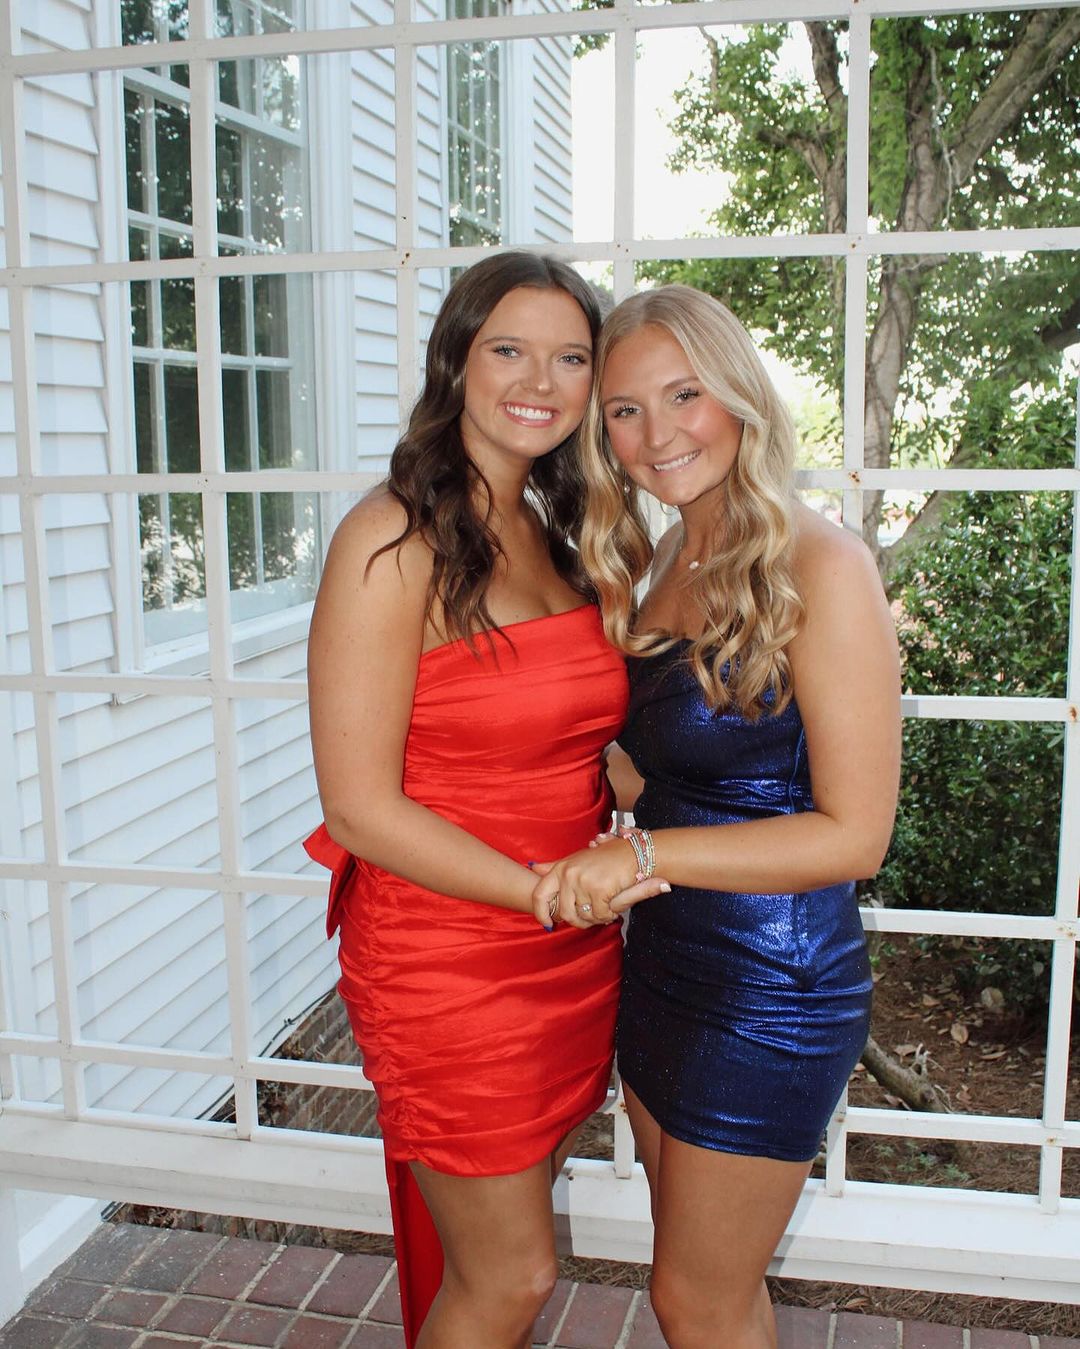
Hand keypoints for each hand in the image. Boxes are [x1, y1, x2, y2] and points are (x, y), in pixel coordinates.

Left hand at [531, 841, 670, 927]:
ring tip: (605, 907)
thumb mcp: (577, 859)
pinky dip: (609, 914)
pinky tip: (614, 904)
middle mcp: (569, 874)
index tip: (548, 923)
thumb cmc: (608, 857)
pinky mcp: (598, 889)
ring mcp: (583, 881)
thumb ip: (556, 866)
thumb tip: (533, 868)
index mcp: (562, 867)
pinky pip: (600, 915)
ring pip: (584, 916)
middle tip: (592, 918)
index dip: (541, 913)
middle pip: (565, 913)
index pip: (540, 894)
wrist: (635, 853)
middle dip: (579, 921)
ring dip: (596, 917)